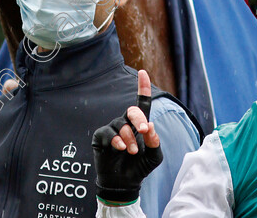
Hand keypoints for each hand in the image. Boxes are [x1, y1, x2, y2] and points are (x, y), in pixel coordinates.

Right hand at [92, 70, 162, 203]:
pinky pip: (108, 133)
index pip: (141, 104)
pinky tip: (120, 148)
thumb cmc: (139, 168)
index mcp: (138, 125)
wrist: (124, 183)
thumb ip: (155, 141)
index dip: (142, 88)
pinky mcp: (100, 136)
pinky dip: (117, 141)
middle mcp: (125, 124)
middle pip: (132, 111)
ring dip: (130, 139)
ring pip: (121, 125)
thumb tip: (150, 124)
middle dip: (139, 119)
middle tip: (143, 130)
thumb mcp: (154, 156)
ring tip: (132, 151)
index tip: (143, 72)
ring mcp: (112, 129)